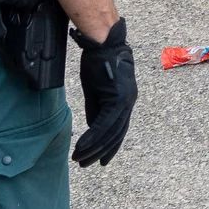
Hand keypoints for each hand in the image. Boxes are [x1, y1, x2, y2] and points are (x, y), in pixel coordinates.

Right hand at [70, 18, 135, 166]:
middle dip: (100, 152)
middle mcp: (129, 103)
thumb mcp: (96, 91)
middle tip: (85, 164)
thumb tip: (93, 130)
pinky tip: (81, 147)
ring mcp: (125, 101)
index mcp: (126, 101)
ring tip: (79, 158)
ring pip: (110, 133)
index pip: (119, 130)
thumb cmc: (98, 63)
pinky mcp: (117, 99)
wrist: (102, 44)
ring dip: (93, 148)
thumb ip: (96, 111)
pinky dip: (92, 138)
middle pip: (116, 135)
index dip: (110, 147)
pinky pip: (103, 124)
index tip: (100, 160)